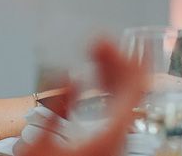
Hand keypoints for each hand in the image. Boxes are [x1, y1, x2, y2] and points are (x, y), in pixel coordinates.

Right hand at [21, 39, 146, 155]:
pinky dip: (110, 87)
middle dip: (118, 59)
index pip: (137, 86)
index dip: (128, 58)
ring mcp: (118, 138)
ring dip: (113, 71)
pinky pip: (120, 106)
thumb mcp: (44, 142)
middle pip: (134, 88)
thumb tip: (72, 74)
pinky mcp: (110, 141)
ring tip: (95, 52)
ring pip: (127, 96)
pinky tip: (95, 77)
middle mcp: (122, 135)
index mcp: (114, 133)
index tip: (113, 39)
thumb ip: (60, 106)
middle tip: (98, 41)